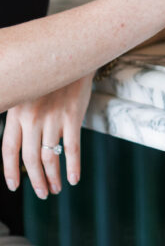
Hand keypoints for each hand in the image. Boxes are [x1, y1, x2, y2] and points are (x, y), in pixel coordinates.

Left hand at [2, 74, 93, 198]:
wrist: (73, 51)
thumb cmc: (50, 73)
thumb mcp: (27, 90)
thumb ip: (20, 113)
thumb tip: (18, 139)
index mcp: (17, 112)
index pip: (8, 150)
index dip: (10, 171)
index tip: (14, 186)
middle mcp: (32, 117)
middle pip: (30, 159)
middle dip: (36, 181)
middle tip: (42, 193)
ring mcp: (53, 117)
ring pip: (50, 157)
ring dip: (53, 178)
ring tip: (56, 188)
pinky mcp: (73, 115)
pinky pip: (72, 148)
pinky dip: (73, 167)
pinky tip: (74, 178)